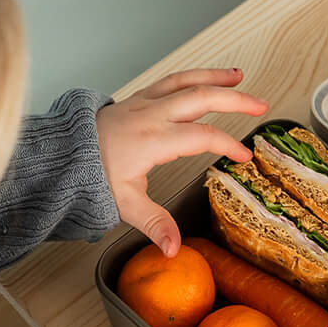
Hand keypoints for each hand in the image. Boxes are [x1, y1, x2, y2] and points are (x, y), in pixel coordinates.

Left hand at [96, 68, 267, 255]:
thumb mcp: (125, 204)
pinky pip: (172, 81)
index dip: (227, 144)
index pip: (201, 136)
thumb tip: (174, 250)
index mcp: (153, 140)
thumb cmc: (94, 176)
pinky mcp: (140, 99)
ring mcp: (145, 102)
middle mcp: (152, 115)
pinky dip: (194, 76)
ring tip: (239, 76)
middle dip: (234, 99)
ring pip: (186, 81)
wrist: (66, 153)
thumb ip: (154, 225)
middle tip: (261, 104)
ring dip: (215, 77)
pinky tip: (207, 78)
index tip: (244, 157)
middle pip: (201, 98)